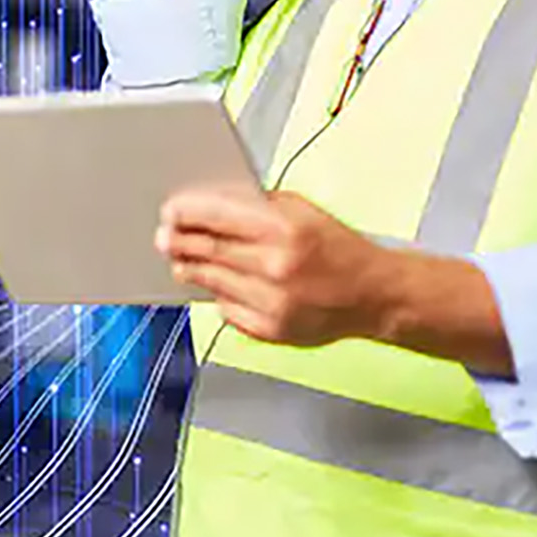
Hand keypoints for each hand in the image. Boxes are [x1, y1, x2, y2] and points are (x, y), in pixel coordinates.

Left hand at [155, 188, 390, 346]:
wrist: (372, 293)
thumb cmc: (338, 247)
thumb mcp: (302, 209)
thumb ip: (257, 206)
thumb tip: (211, 206)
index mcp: (283, 228)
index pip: (216, 215)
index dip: (186, 212)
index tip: (170, 211)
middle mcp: (275, 266)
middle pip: (207, 250)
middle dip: (179, 241)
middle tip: (164, 236)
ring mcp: (271, 302)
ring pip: (212, 281)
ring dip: (191, 268)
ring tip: (182, 259)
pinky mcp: (270, 330)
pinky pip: (227, 309)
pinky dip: (217, 294)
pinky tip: (216, 284)